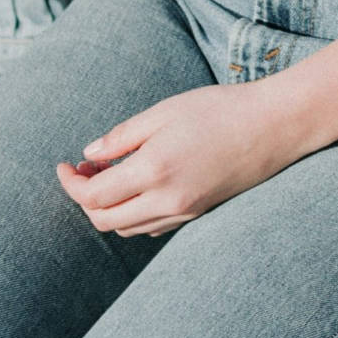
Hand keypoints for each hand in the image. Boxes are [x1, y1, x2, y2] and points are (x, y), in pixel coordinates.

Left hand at [56, 81, 300, 237]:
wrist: (274, 127)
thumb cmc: (219, 109)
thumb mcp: (163, 112)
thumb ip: (122, 136)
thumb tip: (89, 155)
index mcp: (154, 171)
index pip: (93, 197)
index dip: (70, 184)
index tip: (63, 165)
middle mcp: (167, 201)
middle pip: (105, 221)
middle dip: (84, 200)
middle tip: (81, 171)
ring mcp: (184, 214)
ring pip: (127, 228)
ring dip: (108, 208)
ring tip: (105, 174)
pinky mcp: (197, 215)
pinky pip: (152, 226)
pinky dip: (132, 213)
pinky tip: (135, 185)